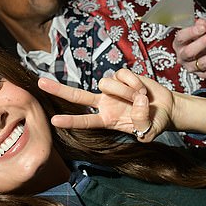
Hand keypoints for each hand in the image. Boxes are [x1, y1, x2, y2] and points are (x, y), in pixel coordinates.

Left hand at [38, 70, 174, 140]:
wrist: (165, 108)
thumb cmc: (154, 122)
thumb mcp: (150, 131)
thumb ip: (143, 124)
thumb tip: (137, 103)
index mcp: (106, 120)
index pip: (85, 121)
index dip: (70, 121)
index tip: (54, 121)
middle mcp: (104, 103)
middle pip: (77, 96)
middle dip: (58, 89)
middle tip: (40, 83)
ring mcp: (111, 89)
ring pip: (106, 83)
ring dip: (126, 91)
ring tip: (141, 98)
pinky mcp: (120, 76)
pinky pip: (122, 74)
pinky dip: (134, 82)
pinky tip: (142, 89)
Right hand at [174, 18, 205, 78]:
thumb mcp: (205, 28)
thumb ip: (203, 25)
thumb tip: (201, 23)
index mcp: (180, 43)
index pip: (181, 38)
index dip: (191, 32)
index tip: (203, 27)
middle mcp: (183, 56)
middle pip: (189, 52)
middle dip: (202, 43)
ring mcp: (191, 66)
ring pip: (201, 63)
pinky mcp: (201, 74)